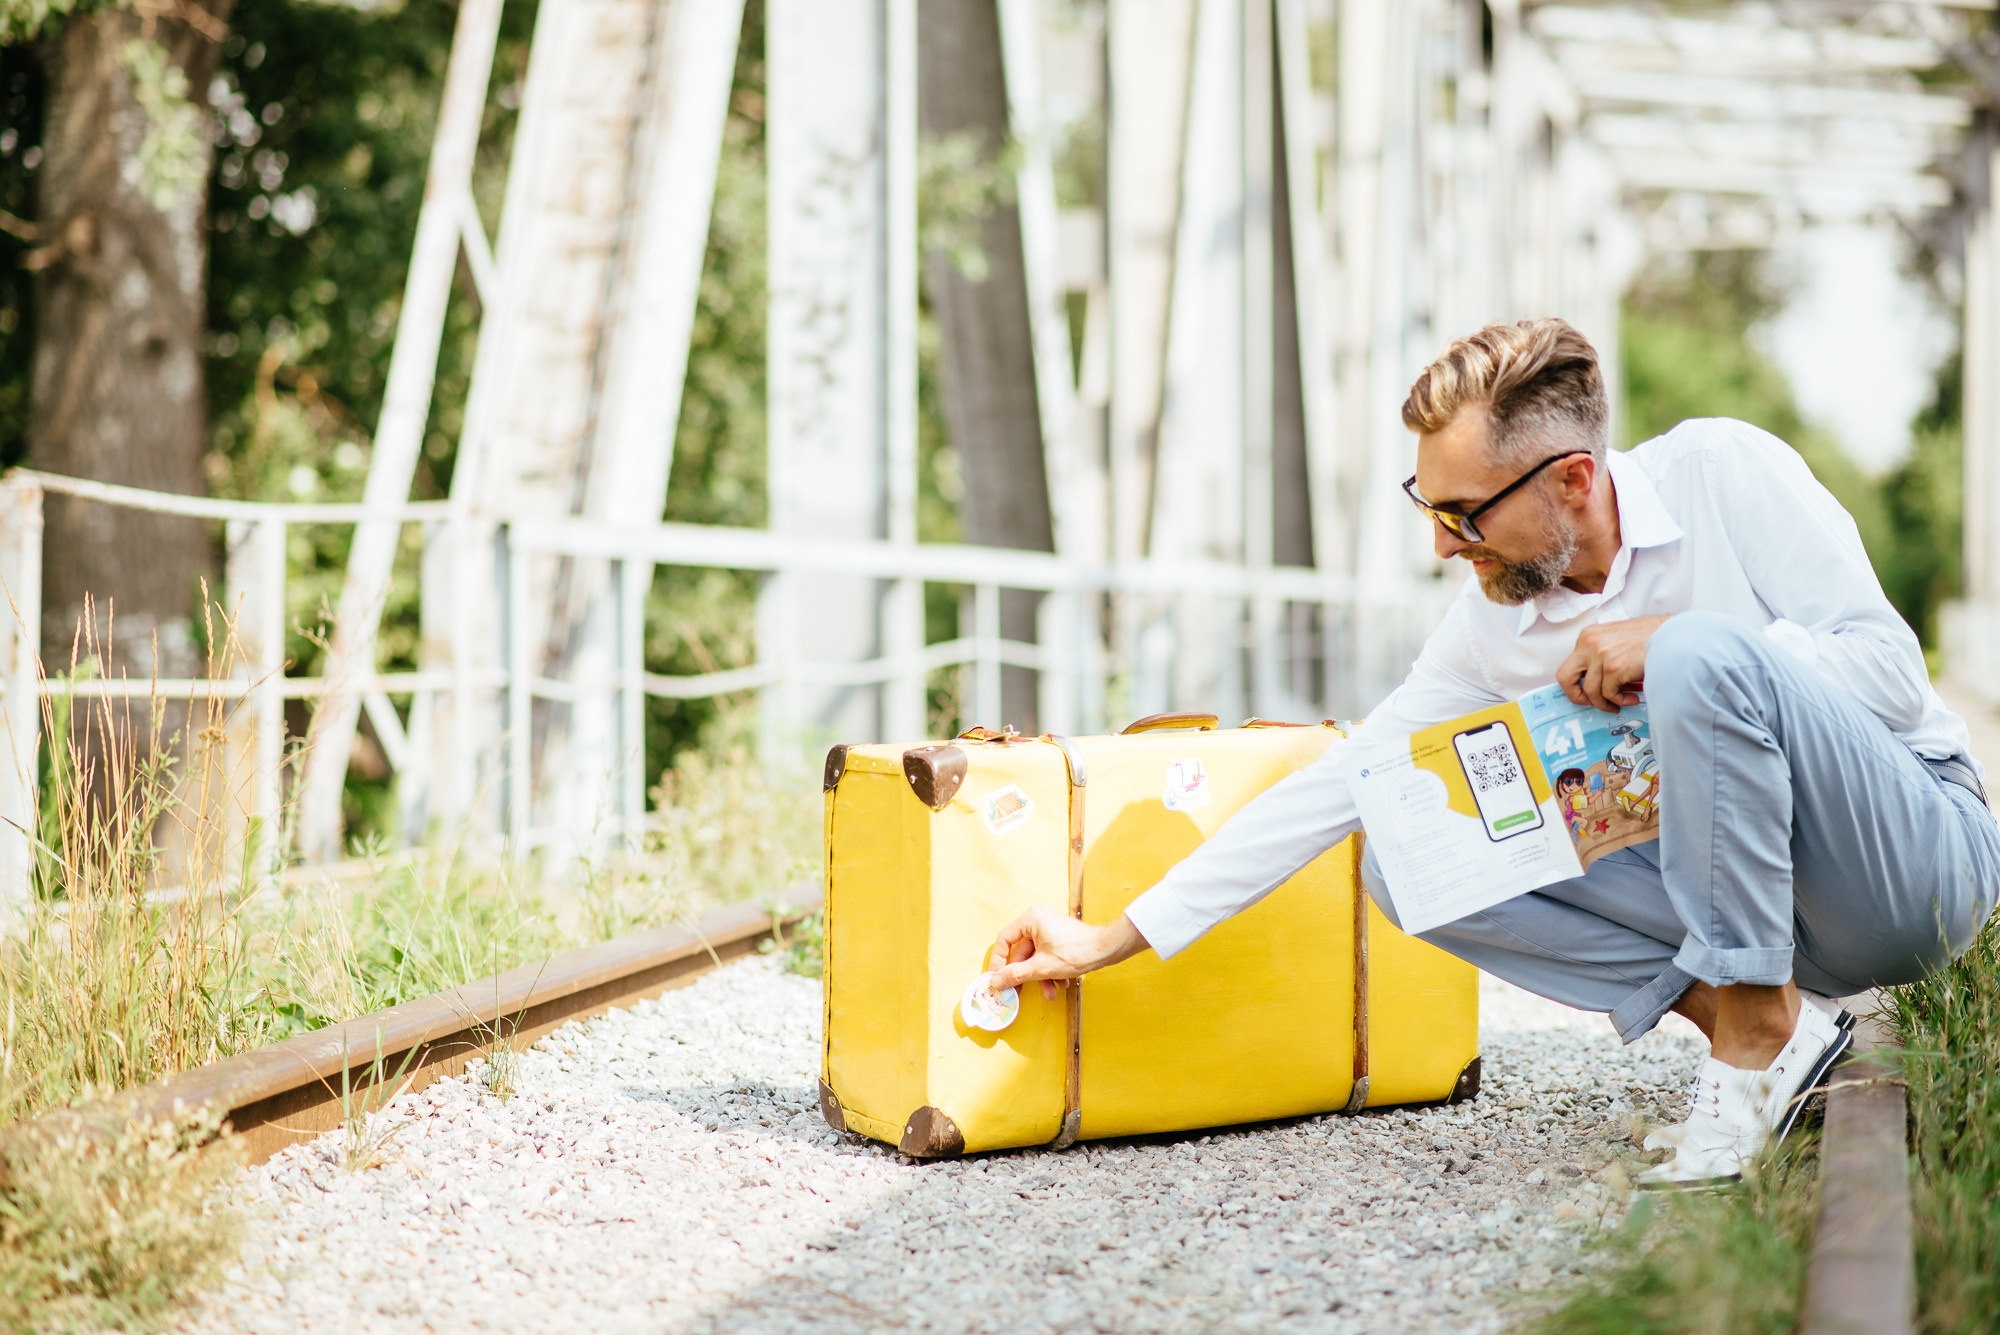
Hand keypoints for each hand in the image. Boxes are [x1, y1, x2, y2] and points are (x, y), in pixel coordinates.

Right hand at [987, 909, 1149, 998]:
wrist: (1107, 950)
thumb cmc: (1077, 952)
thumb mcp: (1041, 968)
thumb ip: (1015, 975)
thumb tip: (995, 982)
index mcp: (1030, 919)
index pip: (1004, 940)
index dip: (998, 961)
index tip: (997, 977)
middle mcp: (1037, 920)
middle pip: (1021, 952)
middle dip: (1026, 975)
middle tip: (1018, 992)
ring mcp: (1049, 928)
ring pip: (1035, 957)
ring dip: (1040, 976)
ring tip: (1050, 992)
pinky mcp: (1058, 937)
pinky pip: (1046, 955)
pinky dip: (1050, 970)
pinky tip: (1060, 984)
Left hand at [1557, 615, 1669, 711]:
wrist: (1673, 636)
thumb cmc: (1651, 638)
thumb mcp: (1617, 639)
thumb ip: (1601, 655)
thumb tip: (1593, 681)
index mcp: (1589, 636)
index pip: (1568, 666)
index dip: (1575, 685)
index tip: (1586, 694)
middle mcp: (1590, 643)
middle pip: (1566, 678)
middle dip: (1577, 696)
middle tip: (1592, 703)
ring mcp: (1601, 655)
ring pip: (1591, 692)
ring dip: (1607, 702)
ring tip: (1623, 700)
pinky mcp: (1614, 667)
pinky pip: (1609, 694)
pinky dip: (1620, 700)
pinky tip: (1632, 697)